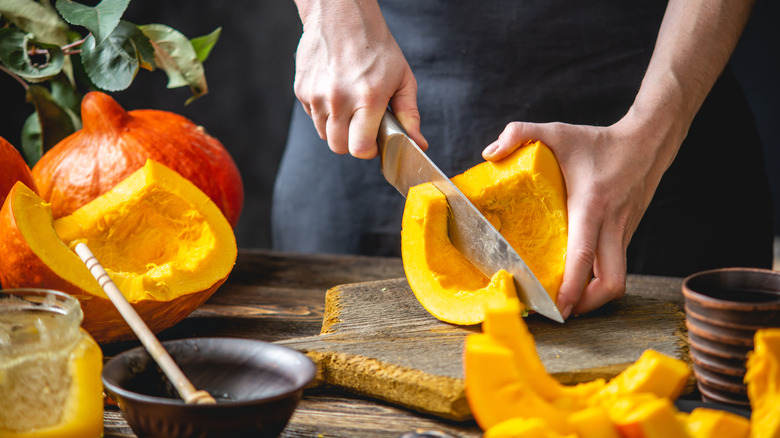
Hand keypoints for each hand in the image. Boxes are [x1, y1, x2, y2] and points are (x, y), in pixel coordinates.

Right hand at [293, 0, 426, 157]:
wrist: (342, 15)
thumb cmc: (376, 46)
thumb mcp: (402, 78)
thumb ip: (409, 115)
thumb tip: (418, 144)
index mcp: (368, 97)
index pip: (360, 148)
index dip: (368, 150)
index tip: (374, 142)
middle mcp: (339, 98)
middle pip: (339, 148)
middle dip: (352, 143)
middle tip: (362, 126)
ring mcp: (317, 95)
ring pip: (324, 134)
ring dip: (337, 128)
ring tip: (349, 105)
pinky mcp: (302, 90)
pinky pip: (312, 116)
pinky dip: (323, 112)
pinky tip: (335, 92)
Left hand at [482, 111, 678, 318]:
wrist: (649, 141)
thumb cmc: (600, 140)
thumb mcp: (557, 131)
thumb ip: (520, 133)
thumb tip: (489, 153)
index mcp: (591, 206)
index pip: (584, 256)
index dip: (573, 288)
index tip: (559, 308)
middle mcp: (611, 225)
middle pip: (611, 281)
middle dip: (588, 304)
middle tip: (562, 311)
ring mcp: (623, 232)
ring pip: (617, 278)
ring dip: (595, 296)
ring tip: (569, 301)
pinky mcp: (628, 233)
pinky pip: (616, 265)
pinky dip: (599, 278)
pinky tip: (580, 277)